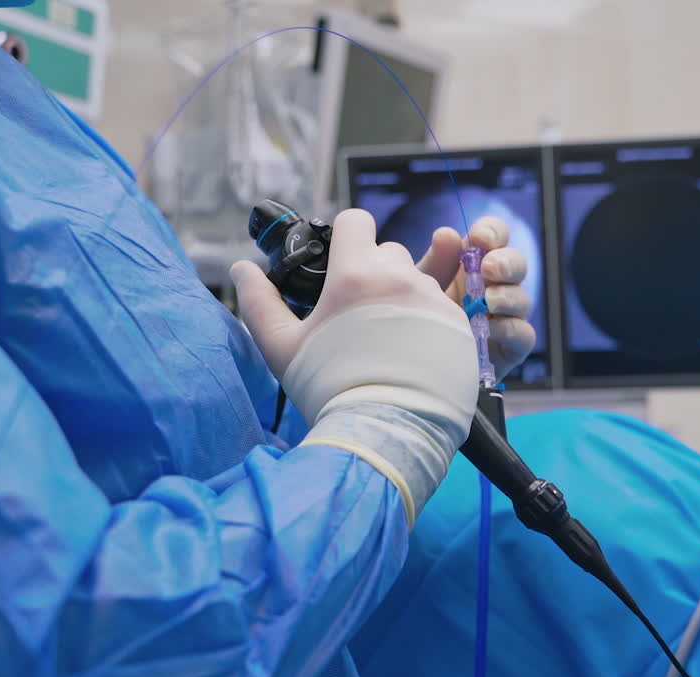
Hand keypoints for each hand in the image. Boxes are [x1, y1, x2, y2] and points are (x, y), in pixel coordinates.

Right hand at [230, 208, 475, 427]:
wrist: (387, 432)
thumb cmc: (330, 387)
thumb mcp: (282, 347)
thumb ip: (259, 302)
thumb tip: (240, 268)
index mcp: (356, 273)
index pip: (356, 220)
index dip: (346, 236)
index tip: (340, 261)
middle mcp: (401, 276)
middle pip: (387, 252)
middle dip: (372, 271)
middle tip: (358, 314)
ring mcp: (435, 299)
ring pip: (416, 278)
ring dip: (402, 296)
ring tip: (387, 339)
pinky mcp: (458, 324)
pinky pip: (440, 306)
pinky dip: (427, 320)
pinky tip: (411, 351)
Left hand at [414, 217, 536, 377]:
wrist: (417, 369)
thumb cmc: (419, 320)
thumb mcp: (419, 288)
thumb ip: (434, 263)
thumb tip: (447, 234)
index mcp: (473, 263)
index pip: (494, 237)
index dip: (492, 232)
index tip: (479, 239)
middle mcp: (494, 285)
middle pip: (516, 263)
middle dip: (506, 262)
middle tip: (489, 269)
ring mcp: (506, 316)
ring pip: (523, 298)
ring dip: (508, 296)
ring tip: (489, 302)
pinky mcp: (512, 347)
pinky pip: (524, 334)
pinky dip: (510, 329)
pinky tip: (491, 329)